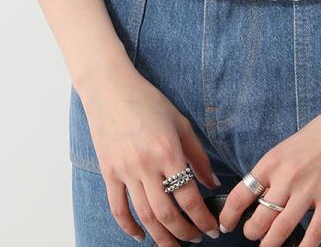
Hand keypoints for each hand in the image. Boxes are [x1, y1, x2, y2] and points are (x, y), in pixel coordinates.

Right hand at [78, 65, 222, 244]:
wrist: (110, 88)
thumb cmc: (148, 101)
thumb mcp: (180, 122)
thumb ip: (198, 155)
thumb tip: (212, 183)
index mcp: (169, 151)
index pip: (189, 197)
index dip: (202, 219)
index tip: (212, 229)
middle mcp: (147, 165)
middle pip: (167, 214)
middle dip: (185, 233)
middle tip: (196, 240)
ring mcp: (125, 170)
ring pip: (144, 216)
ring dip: (161, 236)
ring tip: (174, 245)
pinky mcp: (108, 173)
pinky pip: (118, 208)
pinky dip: (129, 228)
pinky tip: (141, 236)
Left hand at [218, 112, 320, 245]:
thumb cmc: (320, 134)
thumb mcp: (287, 147)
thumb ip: (274, 170)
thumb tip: (260, 195)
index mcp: (272, 162)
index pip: (241, 195)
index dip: (229, 216)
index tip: (226, 225)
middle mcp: (286, 177)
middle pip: (259, 219)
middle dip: (252, 233)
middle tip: (253, 236)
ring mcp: (309, 190)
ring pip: (281, 230)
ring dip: (271, 245)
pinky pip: (313, 233)